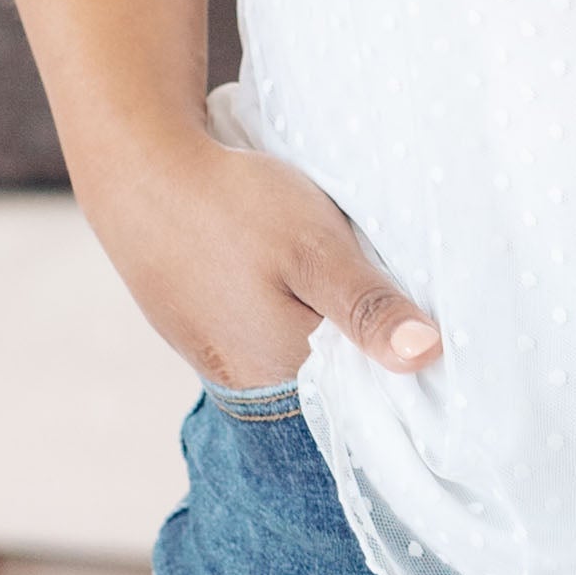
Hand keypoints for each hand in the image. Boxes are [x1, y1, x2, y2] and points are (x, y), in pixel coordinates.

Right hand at [80, 125, 438, 386]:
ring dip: (329, 340)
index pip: (367, 401)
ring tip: (352, 297)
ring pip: (299, 365)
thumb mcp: (315, 248)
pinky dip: (292, 324)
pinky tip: (302, 292)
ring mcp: (221, 363)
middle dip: (368, 359)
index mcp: (286, 375)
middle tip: (401, 306)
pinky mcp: (204, 337)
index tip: (437, 341)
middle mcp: (251, 385)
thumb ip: (368, 307)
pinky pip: (266, 346)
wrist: (138, 173)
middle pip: (332, 388)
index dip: (404, 372)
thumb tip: (427, 357)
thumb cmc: (231, 206)